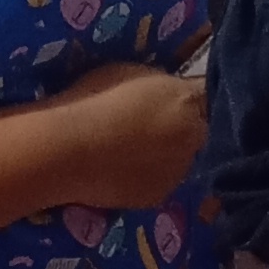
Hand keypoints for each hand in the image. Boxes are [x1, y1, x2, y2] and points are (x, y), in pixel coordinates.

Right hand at [56, 61, 208, 209]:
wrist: (68, 150)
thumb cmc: (92, 100)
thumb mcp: (128, 72)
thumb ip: (157, 85)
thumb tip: (163, 94)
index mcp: (186, 101)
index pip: (200, 98)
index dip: (181, 101)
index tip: (163, 103)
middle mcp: (193, 137)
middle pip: (194, 132)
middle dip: (178, 130)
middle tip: (145, 129)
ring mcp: (179, 170)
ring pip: (178, 160)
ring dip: (164, 156)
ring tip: (129, 154)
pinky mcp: (160, 196)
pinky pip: (158, 182)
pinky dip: (145, 177)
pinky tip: (120, 172)